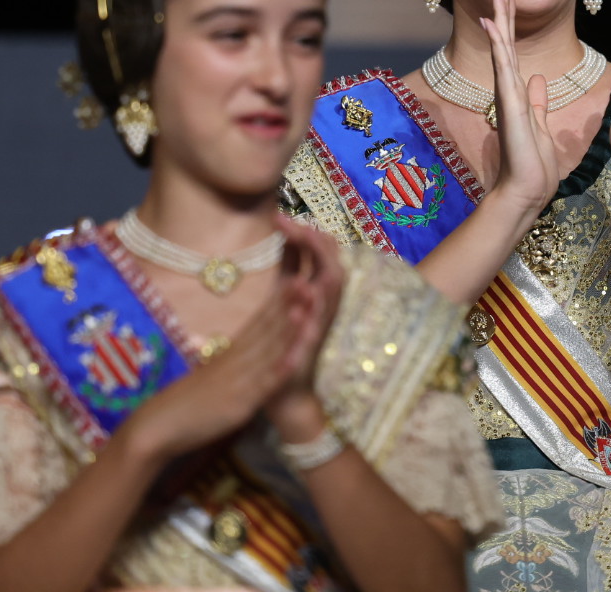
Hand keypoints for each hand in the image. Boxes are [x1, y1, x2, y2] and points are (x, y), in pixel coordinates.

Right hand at [120, 276, 312, 464]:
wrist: (158, 424)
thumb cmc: (187, 400)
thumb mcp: (215, 372)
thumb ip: (233, 357)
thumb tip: (249, 344)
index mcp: (232, 352)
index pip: (259, 321)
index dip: (279, 301)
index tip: (297, 279)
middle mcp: (237, 360)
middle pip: (266, 329)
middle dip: (289, 305)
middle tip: (308, 280)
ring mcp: (239, 380)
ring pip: (269, 351)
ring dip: (289, 330)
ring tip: (306, 310)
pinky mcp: (238, 402)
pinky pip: (262, 386)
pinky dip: (278, 372)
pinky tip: (294, 360)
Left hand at [263, 216, 346, 421]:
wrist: (284, 395)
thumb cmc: (283, 348)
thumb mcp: (283, 302)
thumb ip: (288, 271)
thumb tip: (287, 238)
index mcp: (315, 294)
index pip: (321, 253)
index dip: (305, 231)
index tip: (279, 214)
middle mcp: (323, 306)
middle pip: (331, 261)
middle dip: (313, 239)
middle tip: (289, 222)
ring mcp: (320, 326)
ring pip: (331, 288)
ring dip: (321, 264)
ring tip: (304, 241)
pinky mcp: (311, 349)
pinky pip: (316, 325)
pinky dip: (312, 307)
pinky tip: (304, 289)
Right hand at [481, 0, 557, 217]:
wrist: (526, 192)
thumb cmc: (534, 165)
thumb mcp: (541, 125)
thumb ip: (538, 102)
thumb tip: (538, 79)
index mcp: (517, 91)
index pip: (512, 47)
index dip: (509, 19)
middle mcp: (507, 87)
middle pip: (503, 38)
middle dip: (501, 5)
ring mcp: (505, 94)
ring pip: (501, 44)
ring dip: (498, 13)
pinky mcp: (508, 104)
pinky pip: (503, 67)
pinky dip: (498, 44)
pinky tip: (492, 23)